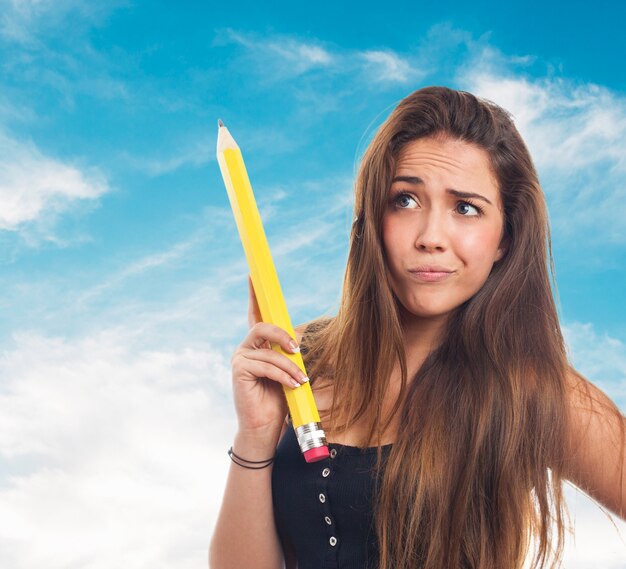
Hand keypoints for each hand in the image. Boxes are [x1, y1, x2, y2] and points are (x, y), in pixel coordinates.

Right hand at [230, 275, 307, 439]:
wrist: (265, 428)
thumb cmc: (278, 400)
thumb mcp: (287, 372)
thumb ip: (287, 354)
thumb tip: (296, 339)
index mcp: (257, 346)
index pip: (255, 315)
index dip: (253, 295)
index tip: (253, 275)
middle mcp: (246, 348)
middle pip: (263, 326)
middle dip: (283, 335)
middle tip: (297, 348)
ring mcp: (240, 358)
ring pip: (269, 350)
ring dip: (289, 366)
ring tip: (300, 381)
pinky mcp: (239, 370)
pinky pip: (265, 364)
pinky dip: (282, 375)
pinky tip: (292, 386)